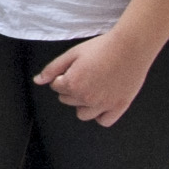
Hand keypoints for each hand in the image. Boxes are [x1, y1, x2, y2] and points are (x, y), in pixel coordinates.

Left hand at [35, 29, 157, 127]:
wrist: (130, 47)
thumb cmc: (103, 47)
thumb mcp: (72, 53)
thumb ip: (53, 68)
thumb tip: (38, 81)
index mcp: (72, 84)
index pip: (56, 87)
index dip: (62, 77)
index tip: (74, 69)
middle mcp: (86, 97)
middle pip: (68, 100)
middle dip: (71, 89)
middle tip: (84, 75)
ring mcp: (103, 104)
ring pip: (83, 114)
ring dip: (83, 104)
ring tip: (92, 89)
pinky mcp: (119, 107)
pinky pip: (104, 121)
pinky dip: (101, 115)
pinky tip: (102, 103)